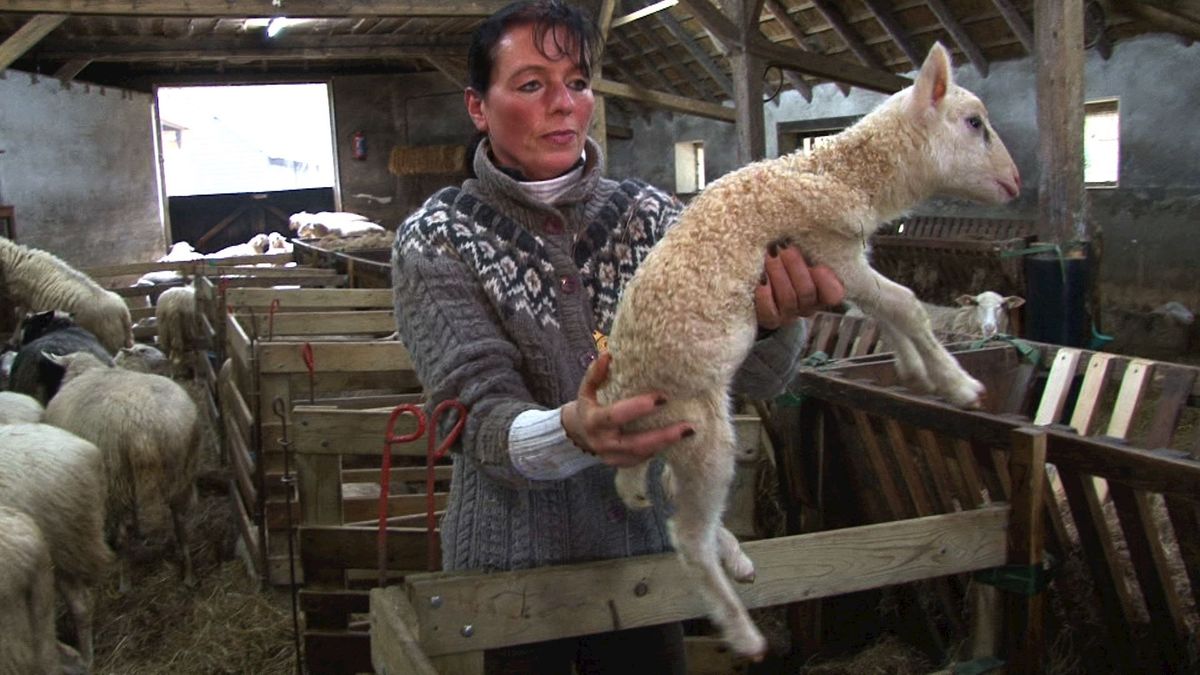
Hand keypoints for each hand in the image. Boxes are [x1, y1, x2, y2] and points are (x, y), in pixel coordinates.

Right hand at [561, 352, 692, 466]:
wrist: (578, 434)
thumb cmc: (588, 406)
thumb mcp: (587, 390)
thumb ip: (595, 374)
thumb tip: (608, 356)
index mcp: (594, 421)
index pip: (616, 415)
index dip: (638, 408)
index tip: (663, 398)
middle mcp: (602, 443)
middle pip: (636, 443)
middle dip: (663, 436)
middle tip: (688, 426)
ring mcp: (611, 457)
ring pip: (642, 454)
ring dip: (666, 444)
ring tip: (689, 432)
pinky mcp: (621, 465)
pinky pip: (642, 459)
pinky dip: (659, 450)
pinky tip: (676, 440)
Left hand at [755, 240, 844, 329]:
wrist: (754, 275)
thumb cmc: (781, 257)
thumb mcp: (799, 252)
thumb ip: (809, 250)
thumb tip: (814, 233)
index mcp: (821, 290)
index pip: (833, 294)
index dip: (827, 282)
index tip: (817, 266)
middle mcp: (807, 306)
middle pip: (807, 293)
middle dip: (795, 267)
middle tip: (783, 247)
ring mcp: (789, 315)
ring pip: (789, 300)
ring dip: (778, 275)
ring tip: (769, 256)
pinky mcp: (770, 320)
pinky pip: (770, 313)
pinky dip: (765, 296)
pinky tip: (761, 280)